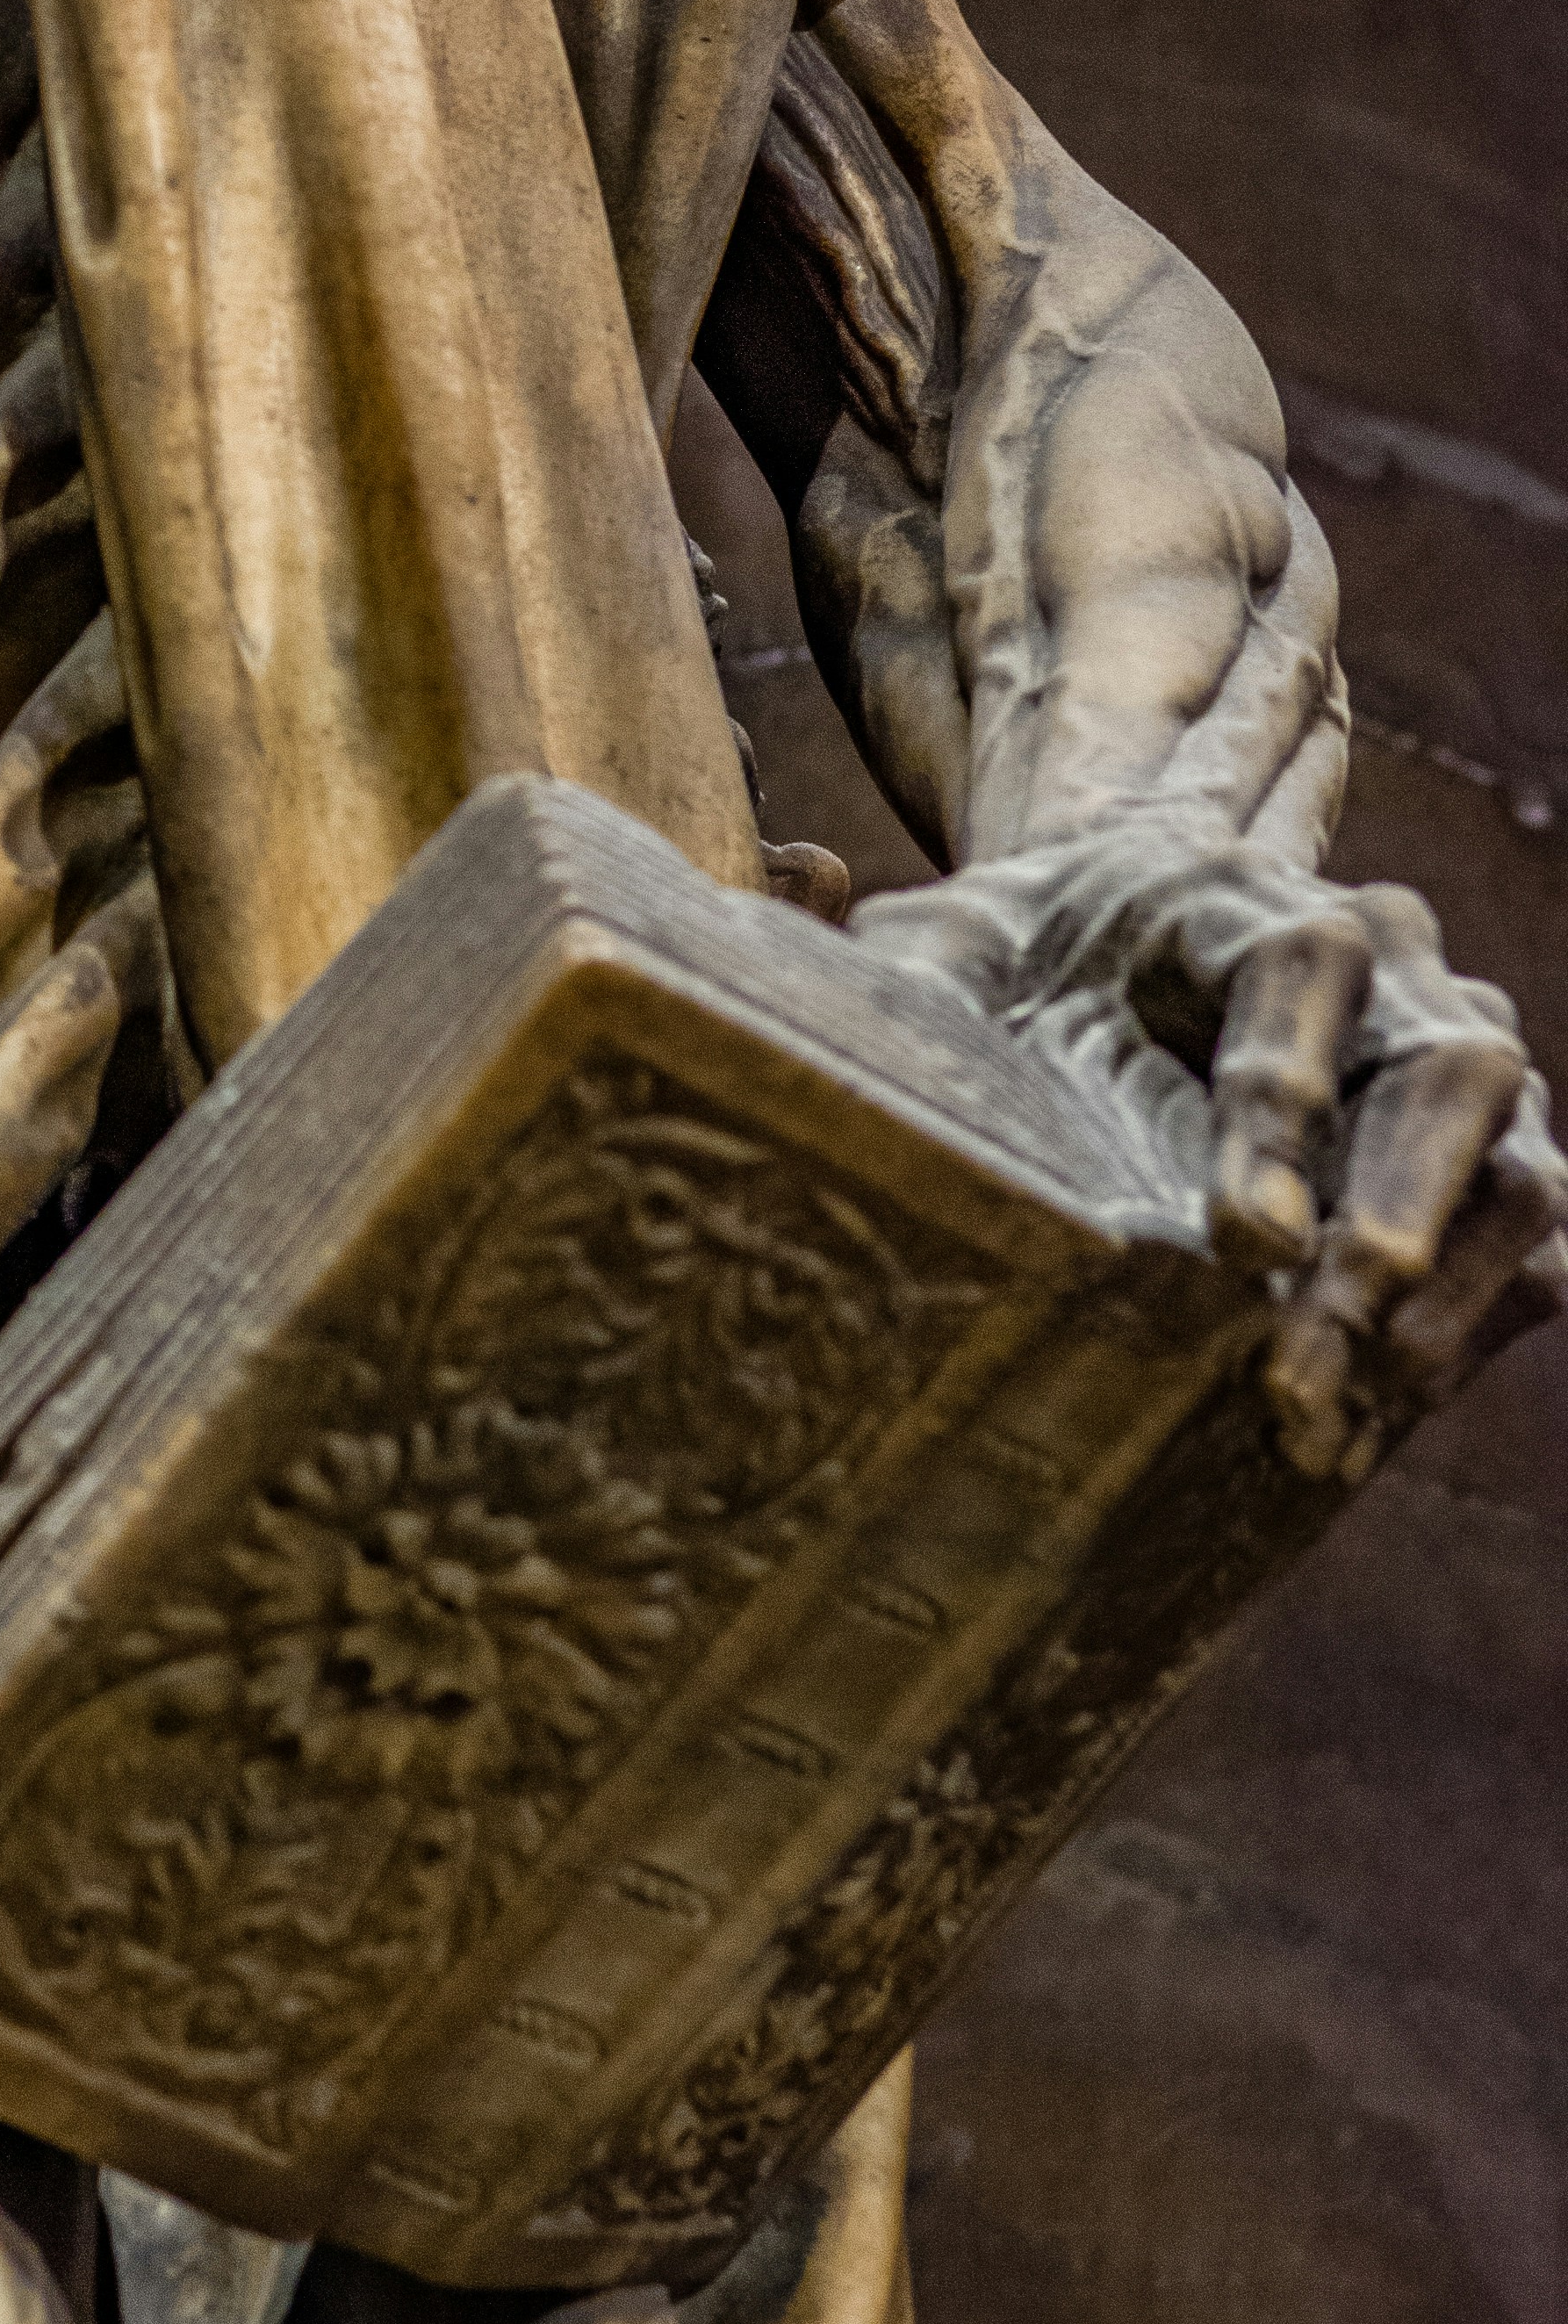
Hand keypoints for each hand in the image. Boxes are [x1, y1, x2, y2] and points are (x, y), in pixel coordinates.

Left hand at [858, 818, 1567, 1478]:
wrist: (1093, 953)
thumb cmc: (1018, 955)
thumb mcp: (946, 944)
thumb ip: (912, 968)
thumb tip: (825, 1009)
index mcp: (1251, 896)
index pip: (1307, 967)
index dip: (1283, 1102)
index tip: (1242, 1240)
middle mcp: (1394, 965)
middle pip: (1450, 1075)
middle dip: (1389, 1222)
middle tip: (1306, 1354)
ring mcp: (1452, 1061)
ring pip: (1512, 1170)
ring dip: (1437, 1300)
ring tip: (1331, 1413)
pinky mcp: (1477, 1160)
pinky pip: (1518, 1246)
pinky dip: (1461, 1334)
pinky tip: (1360, 1427)